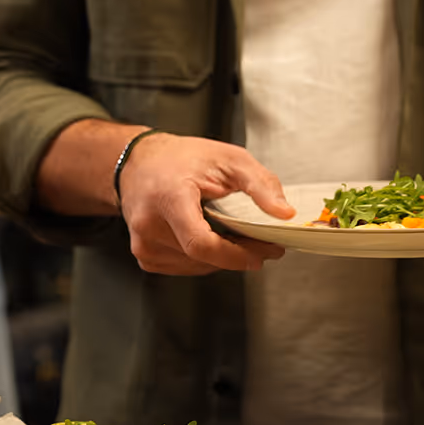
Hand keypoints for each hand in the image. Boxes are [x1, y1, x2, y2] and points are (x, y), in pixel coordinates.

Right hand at [118, 134, 294, 274]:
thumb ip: (260, 185)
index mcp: (168, 198)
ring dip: (223, 257)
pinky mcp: (146, 255)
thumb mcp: (230, 159)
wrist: (139, 163)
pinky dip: (205, 258)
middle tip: (264, 244)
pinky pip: (185, 266)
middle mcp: (150, 224)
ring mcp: (144, 244)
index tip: (262, 253)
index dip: (235, 255)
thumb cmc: (182, 158)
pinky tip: (212, 239)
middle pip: (203, 257)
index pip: (200, 243)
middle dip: (239, 254)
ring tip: (239, 238)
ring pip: (197, 266)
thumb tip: (284, 214)